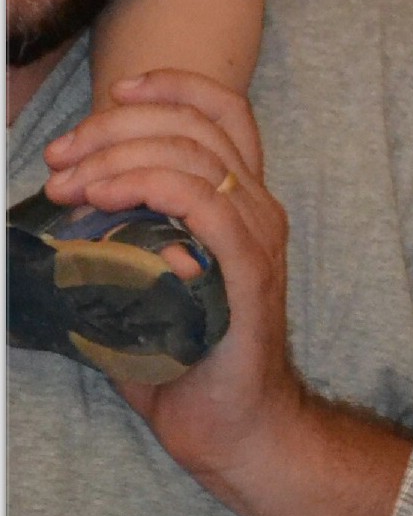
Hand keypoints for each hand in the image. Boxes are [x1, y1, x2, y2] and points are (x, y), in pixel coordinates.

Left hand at [41, 67, 298, 491]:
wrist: (235, 429)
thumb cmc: (187, 362)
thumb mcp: (147, 284)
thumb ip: (119, 245)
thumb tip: (48, 223)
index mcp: (243, 201)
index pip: (224, 112)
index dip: (172, 86)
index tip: (115, 91)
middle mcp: (260, 208)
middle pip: (192, 127)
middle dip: (115, 128)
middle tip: (60, 160)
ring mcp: (258, 238)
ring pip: (193, 157)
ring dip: (119, 158)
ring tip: (69, 186)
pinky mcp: (249, 272)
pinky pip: (204, 204)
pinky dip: (149, 187)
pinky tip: (107, 199)